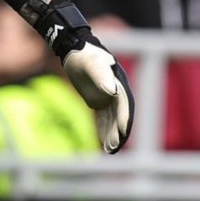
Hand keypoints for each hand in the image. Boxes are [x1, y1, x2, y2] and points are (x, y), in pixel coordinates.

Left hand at [28, 0, 134, 153]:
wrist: (75, 49)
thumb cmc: (84, 56)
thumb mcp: (91, 64)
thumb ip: (101, 76)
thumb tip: (112, 92)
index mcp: (119, 83)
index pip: (124, 105)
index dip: (124, 119)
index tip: (122, 133)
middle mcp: (117, 92)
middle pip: (120, 115)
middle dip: (119, 132)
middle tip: (115, 147)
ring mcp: (108, 97)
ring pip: (112, 120)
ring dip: (111, 134)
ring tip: (109, 151)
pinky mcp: (98, 100)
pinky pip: (103, 118)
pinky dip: (103, 130)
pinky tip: (102, 144)